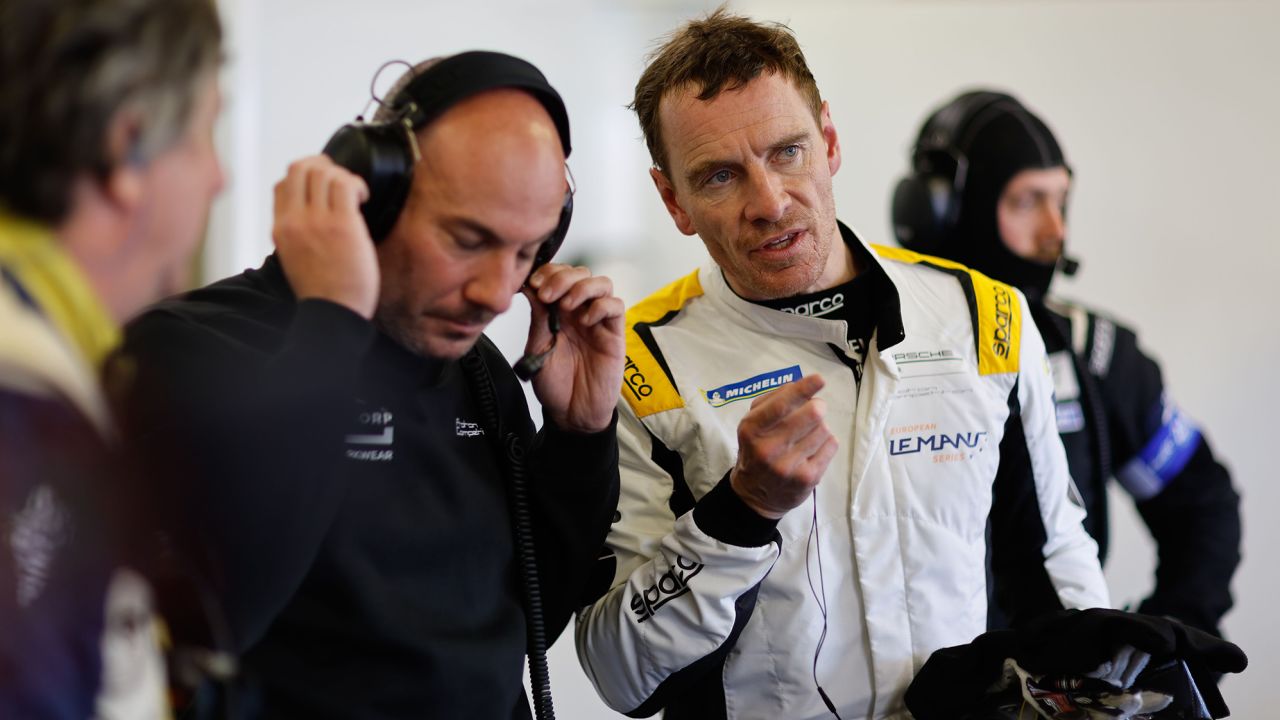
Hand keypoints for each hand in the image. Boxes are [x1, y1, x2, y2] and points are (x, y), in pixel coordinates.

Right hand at [271, 156, 378, 317]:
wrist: (332, 313)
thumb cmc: (322, 291)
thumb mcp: (294, 257)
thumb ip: (297, 233)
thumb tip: (311, 213)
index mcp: (280, 228)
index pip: (282, 183)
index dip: (304, 174)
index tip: (323, 183)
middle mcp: (294, 220)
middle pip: (300, 168)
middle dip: (324, 165)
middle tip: (342, 179)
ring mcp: (317, 221)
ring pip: (324, 172)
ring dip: (344, 175)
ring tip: (356, 192)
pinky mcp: (342, 225)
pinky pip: (346, 185)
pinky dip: (357, 184)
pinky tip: (364, 197)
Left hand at [524, 263, 624, 433]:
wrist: (572, 413)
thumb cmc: (555, 384)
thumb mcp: (538, 348)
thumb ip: (538, 317)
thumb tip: (529, 286)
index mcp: (558, 311)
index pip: (559, 275)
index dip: (547, 272)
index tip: (534, 284)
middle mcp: (580, 311)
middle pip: (580, 273)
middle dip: (562, 277)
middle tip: (547, 294)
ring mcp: (598, 321)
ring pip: (601, 283)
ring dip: (582, 287)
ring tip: (566, 305)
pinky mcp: (614, 334)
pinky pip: (616, 307)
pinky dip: (601, 306)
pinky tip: (586, 320)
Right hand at [731, 374, 836, 518]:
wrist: (754, 495)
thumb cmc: (756, 450)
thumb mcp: (752, 424)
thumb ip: (771, 401)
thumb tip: (799, 384)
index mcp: (751, 430)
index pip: (780, 405)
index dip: (803, 389)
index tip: (819, 379)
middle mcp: (767, 449)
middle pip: (811, 415)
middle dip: (818, 406)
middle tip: (816, 408)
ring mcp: (788, 466)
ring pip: (823, 429)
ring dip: (820, 427)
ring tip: (808, 435)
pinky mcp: (807, 479)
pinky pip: (831, 445)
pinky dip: (826, 442)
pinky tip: (813, 449)